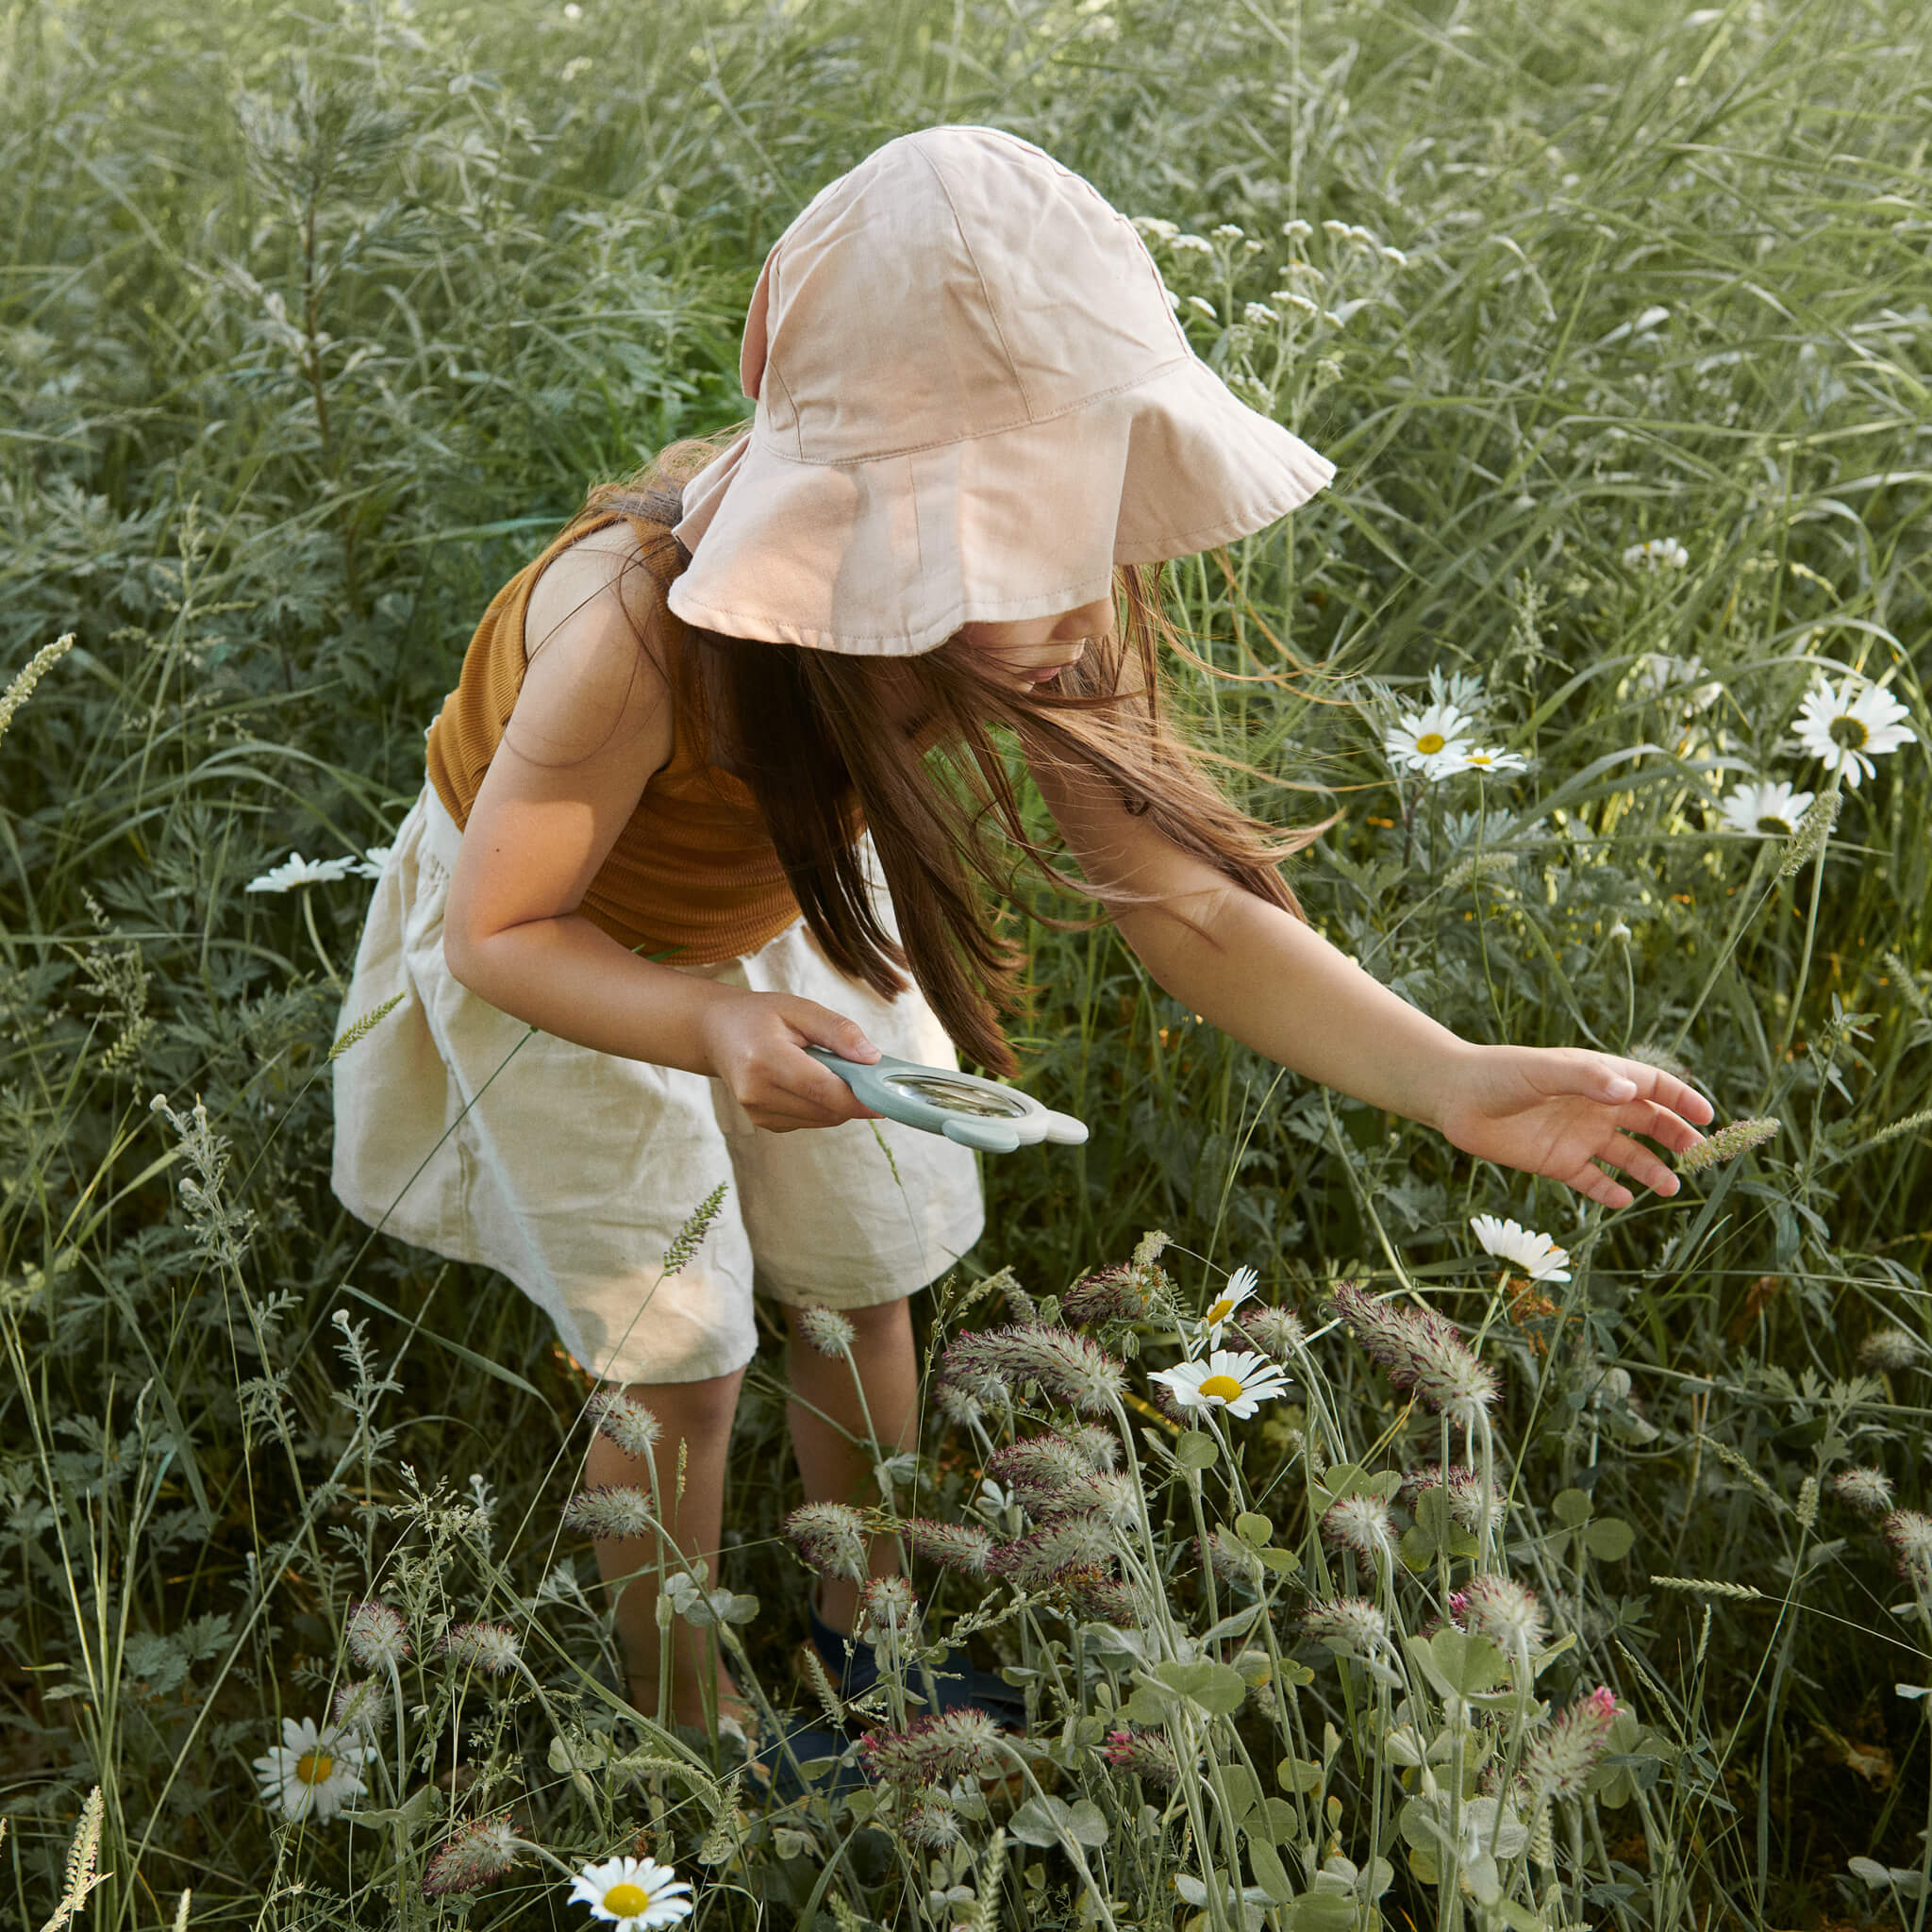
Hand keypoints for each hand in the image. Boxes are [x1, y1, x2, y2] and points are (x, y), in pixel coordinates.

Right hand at [697, 991, 884, 1132]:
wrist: (717, 1033)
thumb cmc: (759, 1016)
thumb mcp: (799, 1008)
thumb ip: (838, 1031)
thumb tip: (872, 1058)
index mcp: (765, 1060)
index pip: (823, 1090)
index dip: (860, 1098)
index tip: (887, 1097)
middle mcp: (757, 1093)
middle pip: (827, 1110)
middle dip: (854, 1096)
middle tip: (861, 1070)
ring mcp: (758, 1113)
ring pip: (822, 1119)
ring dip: (837, 1100)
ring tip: (825, 1068)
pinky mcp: (763, 1123)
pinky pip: (810, 1121)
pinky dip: (821, 1105)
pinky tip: (807, 1080)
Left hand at [1432, 1044, 1714, 1209]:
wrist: (1454, 1097)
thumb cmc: (1499, 1073)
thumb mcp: (1543, 1071)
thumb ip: (1585, 1079)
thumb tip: (1630, 1092)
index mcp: (1598, 1078)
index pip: (1652, 1086)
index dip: (1681, 1099)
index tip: (1707, 1116)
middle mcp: (1595, 1107)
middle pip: (1649, 1123)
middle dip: (1677, 1138)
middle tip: (1700, 1156)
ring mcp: (1578, 1136)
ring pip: (1626, 1156)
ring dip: (1650, 1170)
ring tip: (1670, 1186)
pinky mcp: (1557, 1162)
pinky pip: (1592, 1181)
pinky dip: (1609, 1192)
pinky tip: (1623, 1200)